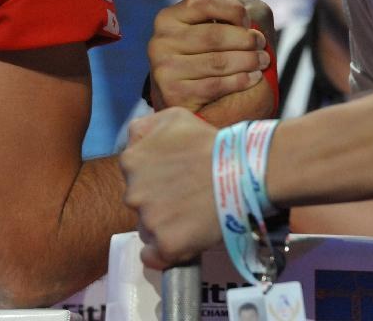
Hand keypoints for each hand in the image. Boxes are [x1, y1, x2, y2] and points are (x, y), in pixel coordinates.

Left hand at [121, 108, 220, 267]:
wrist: (241, 171)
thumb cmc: (210, 142)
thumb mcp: (173, 117)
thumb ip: (144, 127)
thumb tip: (133, 143)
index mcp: (131, 161)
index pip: (133, 175)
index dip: (155, 177)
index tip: (175, 177)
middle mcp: (132, 193)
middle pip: (139, 203)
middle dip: (157, 200)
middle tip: (186, 196)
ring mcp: (149, 221)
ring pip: (147, 229)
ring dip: (163, 225)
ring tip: (191, 215)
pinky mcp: (167, 245)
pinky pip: (154, 256)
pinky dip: (163, 253)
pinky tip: (181, 241)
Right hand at [148, 0, 273, 118]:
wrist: (196, 100)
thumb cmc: (210, 53)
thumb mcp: (216, 21)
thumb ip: (227, 0)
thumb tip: (239, 2)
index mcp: (168, 17)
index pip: (206, 2)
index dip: (234, 10)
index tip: (249, 21)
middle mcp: (160, 41)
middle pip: (214, 35)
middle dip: (246, 39)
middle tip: (262, 45)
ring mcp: (163, 69)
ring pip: (217, 62)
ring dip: (248, 61)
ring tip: (263, 61)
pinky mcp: (172, 94)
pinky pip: (215, 85)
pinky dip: (240, 81)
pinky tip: (253, 78)